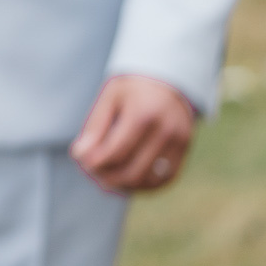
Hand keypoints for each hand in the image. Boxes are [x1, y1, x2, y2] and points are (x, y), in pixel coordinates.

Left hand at [71, 74, 197, 194]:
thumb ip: (95, 127)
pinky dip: (144, 185)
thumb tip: (80, 155)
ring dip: (125, 186)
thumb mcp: (109, 98)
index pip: (115, 152)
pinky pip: (166, 179)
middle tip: (93, 172)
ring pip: (149, 180)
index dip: (95, 162)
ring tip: (107, 178)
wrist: (167, 79)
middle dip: (108, 178)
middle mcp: (165, 130)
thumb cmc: (132, 89)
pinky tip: (128, 180)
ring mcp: (179, 142)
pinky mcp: (185, 150)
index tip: (83, 161)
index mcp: (143, 114)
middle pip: (133, 171)